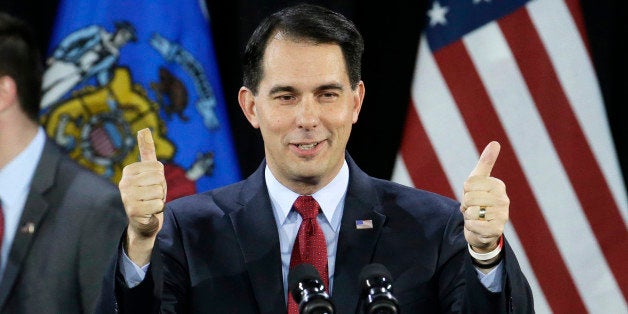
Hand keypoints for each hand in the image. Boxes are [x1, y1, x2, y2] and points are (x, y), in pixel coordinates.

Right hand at [118, 128, 166, 264]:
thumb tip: (144, 129)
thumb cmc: (148, 193)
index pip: (158, 167)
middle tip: (152, 196)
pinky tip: (149, 212)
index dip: (160, 178)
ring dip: (160, 200)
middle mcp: (124, 182)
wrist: (143, 222)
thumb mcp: (149, 171)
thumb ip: (147, 150)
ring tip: (150, 204)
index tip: (152, 185)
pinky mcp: (133, 211)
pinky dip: (158, 210)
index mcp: (128, 171)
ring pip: (159, 192)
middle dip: (161, 189)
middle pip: (159, 178)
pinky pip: (158, 204)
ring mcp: (126, 197)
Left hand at [461, 141, 509, 252]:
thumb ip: (485, 162)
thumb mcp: (478, 181)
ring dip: (468, 216)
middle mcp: (504, 200)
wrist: (481, 229)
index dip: (465, 191)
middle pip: (469, 198)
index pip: (468, 184)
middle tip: (473, 208)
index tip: (472, 195)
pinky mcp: (497, 230)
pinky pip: (473, 225)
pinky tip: (478, 227)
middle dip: (466, 204)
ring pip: (471, 212)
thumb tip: (495, 142)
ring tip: (476, 217)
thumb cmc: (478, 201)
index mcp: (498, 185)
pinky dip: (470, 227)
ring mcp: (502, 216)